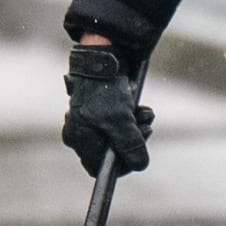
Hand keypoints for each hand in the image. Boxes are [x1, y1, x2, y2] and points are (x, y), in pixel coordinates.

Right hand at [61, 40, 153, 176]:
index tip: (138, 156)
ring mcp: (90, 121)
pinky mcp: (101, 110)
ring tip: (145, 114)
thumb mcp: (120, 120)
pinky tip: (141, 108)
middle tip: (146, 128)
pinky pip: (120, 123)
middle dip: (133, 142)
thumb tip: (139, 165)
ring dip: (137, 128)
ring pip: (120, 137)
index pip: (98, 167)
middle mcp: (81, 133)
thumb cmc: (105, 90)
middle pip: (112, 152)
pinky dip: (133, 118)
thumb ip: (130, 146)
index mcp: (79, 139)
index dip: (121, 166)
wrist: (103, 58)